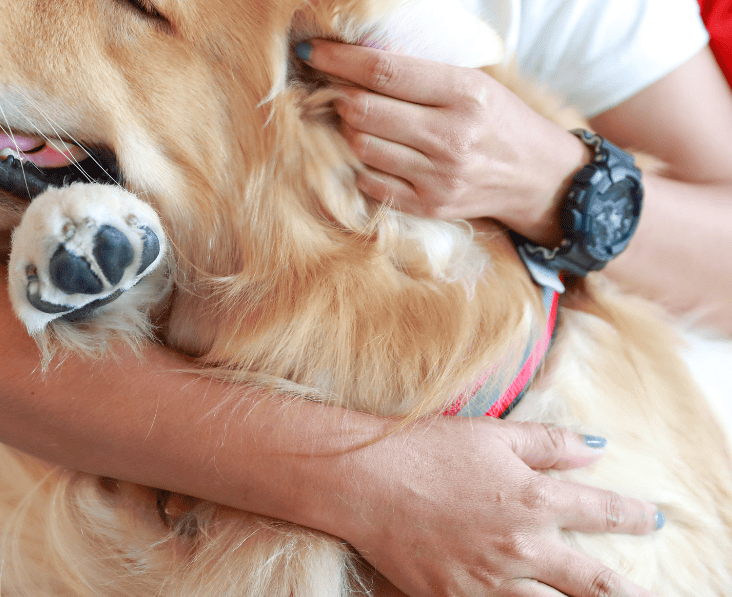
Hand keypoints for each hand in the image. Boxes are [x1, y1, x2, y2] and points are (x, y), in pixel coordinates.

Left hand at [299, 40, 588, 244]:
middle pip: (363, 110)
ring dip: (346, 129)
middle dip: (336, 95)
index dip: (338, 58)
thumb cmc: (500, 120)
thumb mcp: (475, 82)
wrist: (541, 178)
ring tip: (352, 118)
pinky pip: (370, 182)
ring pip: (361, 146)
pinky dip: (361, 163)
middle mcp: (451, 135)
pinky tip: (370, 150)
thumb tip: (357, 52)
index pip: (384, 70)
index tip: (311, 49)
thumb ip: (422, 70)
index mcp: (464, 93)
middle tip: (329, 87)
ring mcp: (438, 176)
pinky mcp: (429, 206)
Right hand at [335, 416, 660, 596]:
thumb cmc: (424, 448)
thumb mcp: (491, 434)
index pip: (603, 513)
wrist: (361, 480)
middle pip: (593, 583)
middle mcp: (521, 548)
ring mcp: (489, 582)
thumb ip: (549, 444)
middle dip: (626, 590)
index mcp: (534, 500)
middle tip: (645, 594)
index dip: (634, 516)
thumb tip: (597, 448)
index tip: (651, 519)